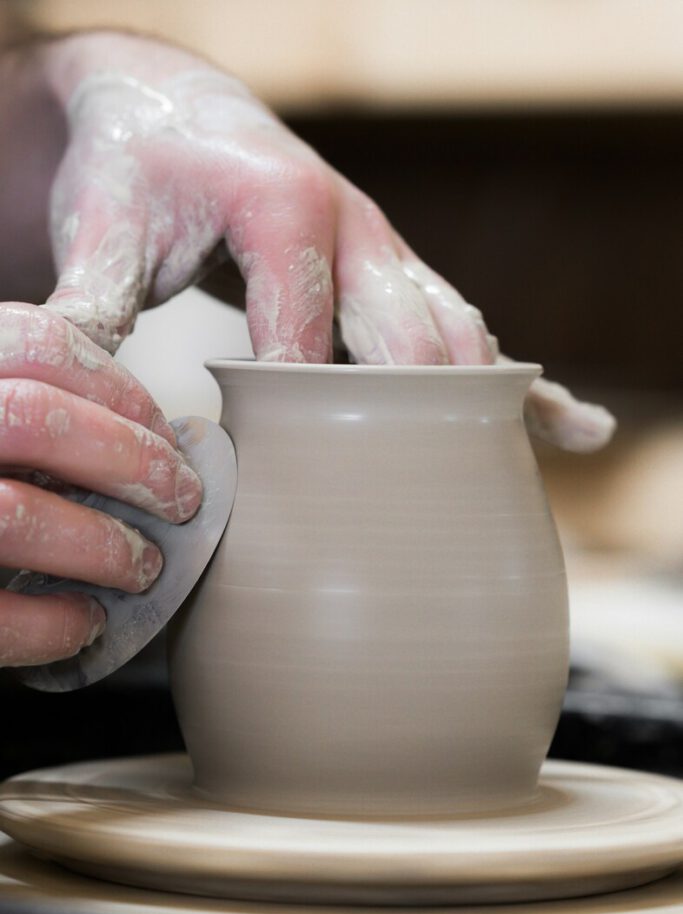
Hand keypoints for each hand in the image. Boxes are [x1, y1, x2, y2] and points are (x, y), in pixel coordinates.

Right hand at [0, 303, 201, 666]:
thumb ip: (31, 402)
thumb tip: (145, 436)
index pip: (36, 344)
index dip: (119, 389)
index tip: (162, 432)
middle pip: (34, 419)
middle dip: (131, 462)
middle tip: (179, 500)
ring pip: (14, 515)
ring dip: (102, 546)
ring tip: (141, 566)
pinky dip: (52, 624)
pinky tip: (84, 621)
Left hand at [39, 32, 613, 452]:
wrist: (171, 108)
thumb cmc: (136, 168)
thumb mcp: (102, 229)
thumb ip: (90, 307)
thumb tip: (75, 397)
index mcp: (283, 209)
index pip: (305, 338)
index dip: (299, 417)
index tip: (289, 486)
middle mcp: (356, 227)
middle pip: (409, 341)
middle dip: (408, 422)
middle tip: (404, 501)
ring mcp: (387, 253)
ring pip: (455, 337)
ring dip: (481, 407)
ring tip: (506, 483)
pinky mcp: (398, 275)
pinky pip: (474, 331)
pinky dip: (525, 385)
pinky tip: (574, 428)